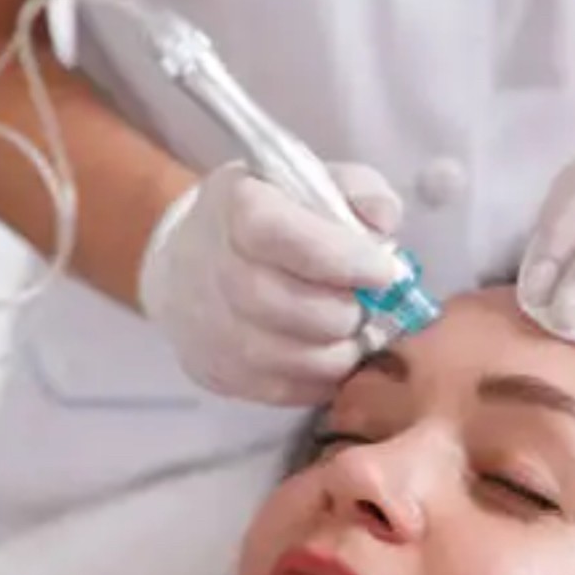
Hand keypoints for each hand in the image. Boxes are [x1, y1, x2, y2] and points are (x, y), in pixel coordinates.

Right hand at [139, 161, 401, 405]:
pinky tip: (329, 353)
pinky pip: (287, 391)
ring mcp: (213, 330)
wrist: (189, 264)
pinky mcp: (219, 373)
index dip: (345, 260)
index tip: (385, 272)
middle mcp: (215, 270)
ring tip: (351, 332)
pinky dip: (322, 378)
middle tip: (367, 306)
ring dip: (341, 351)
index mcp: (237, 208)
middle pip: (293, 307)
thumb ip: (357, 191)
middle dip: (348, 312)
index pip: (288, 239)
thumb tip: (383, 223)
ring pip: (296, 358)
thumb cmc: (268, 217)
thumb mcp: (309, 183)